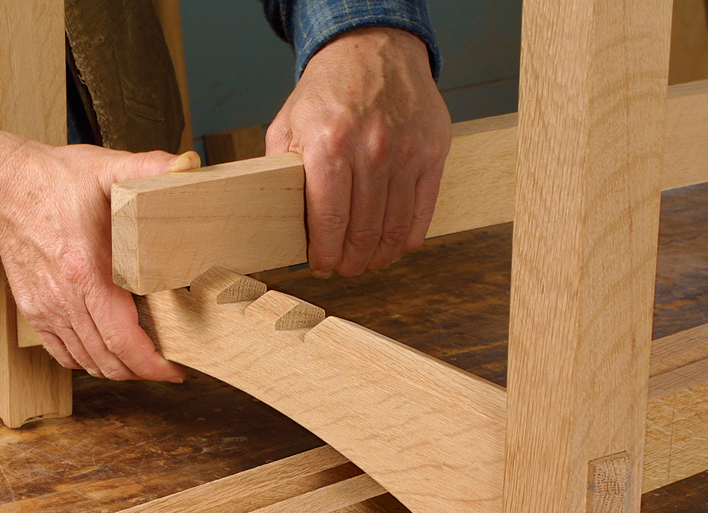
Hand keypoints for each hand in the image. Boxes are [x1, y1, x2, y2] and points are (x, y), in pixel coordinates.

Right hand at [0, 115, 188, 381]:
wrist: (3, 186)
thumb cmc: (56, 180)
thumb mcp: (107, 168)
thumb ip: (149, 169)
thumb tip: (189, 167)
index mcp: (86, 273)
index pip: (122, 339)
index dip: (151, 364)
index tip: (174, 370)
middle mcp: (64, 298)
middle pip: (107, 359)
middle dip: (141, 371)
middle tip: (167, 366)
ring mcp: (46, 308)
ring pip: (85, 362)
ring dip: (116, 369)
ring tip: (142, 361)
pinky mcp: (33, 311)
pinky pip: (62, 353)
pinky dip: (87, 362)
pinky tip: (106, 353)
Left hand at [266, 27, 450, 277]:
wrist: (374, 50)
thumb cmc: (327, 92)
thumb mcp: (287, 126)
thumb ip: (280, 174)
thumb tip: (276, 223)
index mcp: (329, 145)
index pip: (329, 222)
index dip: (324, 255)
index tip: (321, 266)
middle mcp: (372, 150)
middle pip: (363, 232)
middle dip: (350, 261)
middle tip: (343, 268)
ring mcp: (407, 152)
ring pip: (394, 229)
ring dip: (378, 256)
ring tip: (366, 261)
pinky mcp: (432, 152)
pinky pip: (422, 212)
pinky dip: (406, 239)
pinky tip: (392, 246)